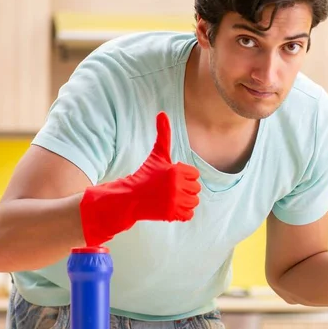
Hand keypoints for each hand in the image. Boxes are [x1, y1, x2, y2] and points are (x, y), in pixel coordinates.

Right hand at [80, 112, 200, 246]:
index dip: (184, 176)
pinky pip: (189, 215)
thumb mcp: (157, 155)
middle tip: (169, 189)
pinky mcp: (171, 214)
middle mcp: (176, 186)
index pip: (195, 175)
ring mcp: (174, 201)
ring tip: (170, 198)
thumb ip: (163, 134)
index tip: (170, 178)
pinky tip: (170, 207)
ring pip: (194, 202)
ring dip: (184, 202)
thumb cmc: (145, 175)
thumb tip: (162, 113)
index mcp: (175, 170)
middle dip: (185, 189)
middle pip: (196, 189)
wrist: (131, 198)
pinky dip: (182, 213)